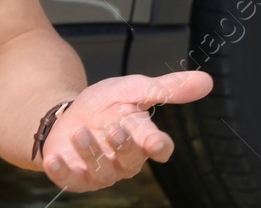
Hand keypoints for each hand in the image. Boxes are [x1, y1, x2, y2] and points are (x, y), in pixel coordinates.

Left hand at [38, 70, 211, 191]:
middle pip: (131, 160)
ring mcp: (99, 170)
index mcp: (141, 138)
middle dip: (122, 146)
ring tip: (79, 131)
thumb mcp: (134, 88)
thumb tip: (206, 80)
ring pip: (101, 171)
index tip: (155, 141)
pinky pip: (70, 180)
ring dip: (90, 152)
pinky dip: (62, 171)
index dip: (157, 145)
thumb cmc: (105, 105)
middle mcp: (123, 160)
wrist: (68, 113)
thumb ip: (167, 88)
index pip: (158, 147)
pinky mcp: (74, 175)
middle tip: (112, 129)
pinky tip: (54, 159)